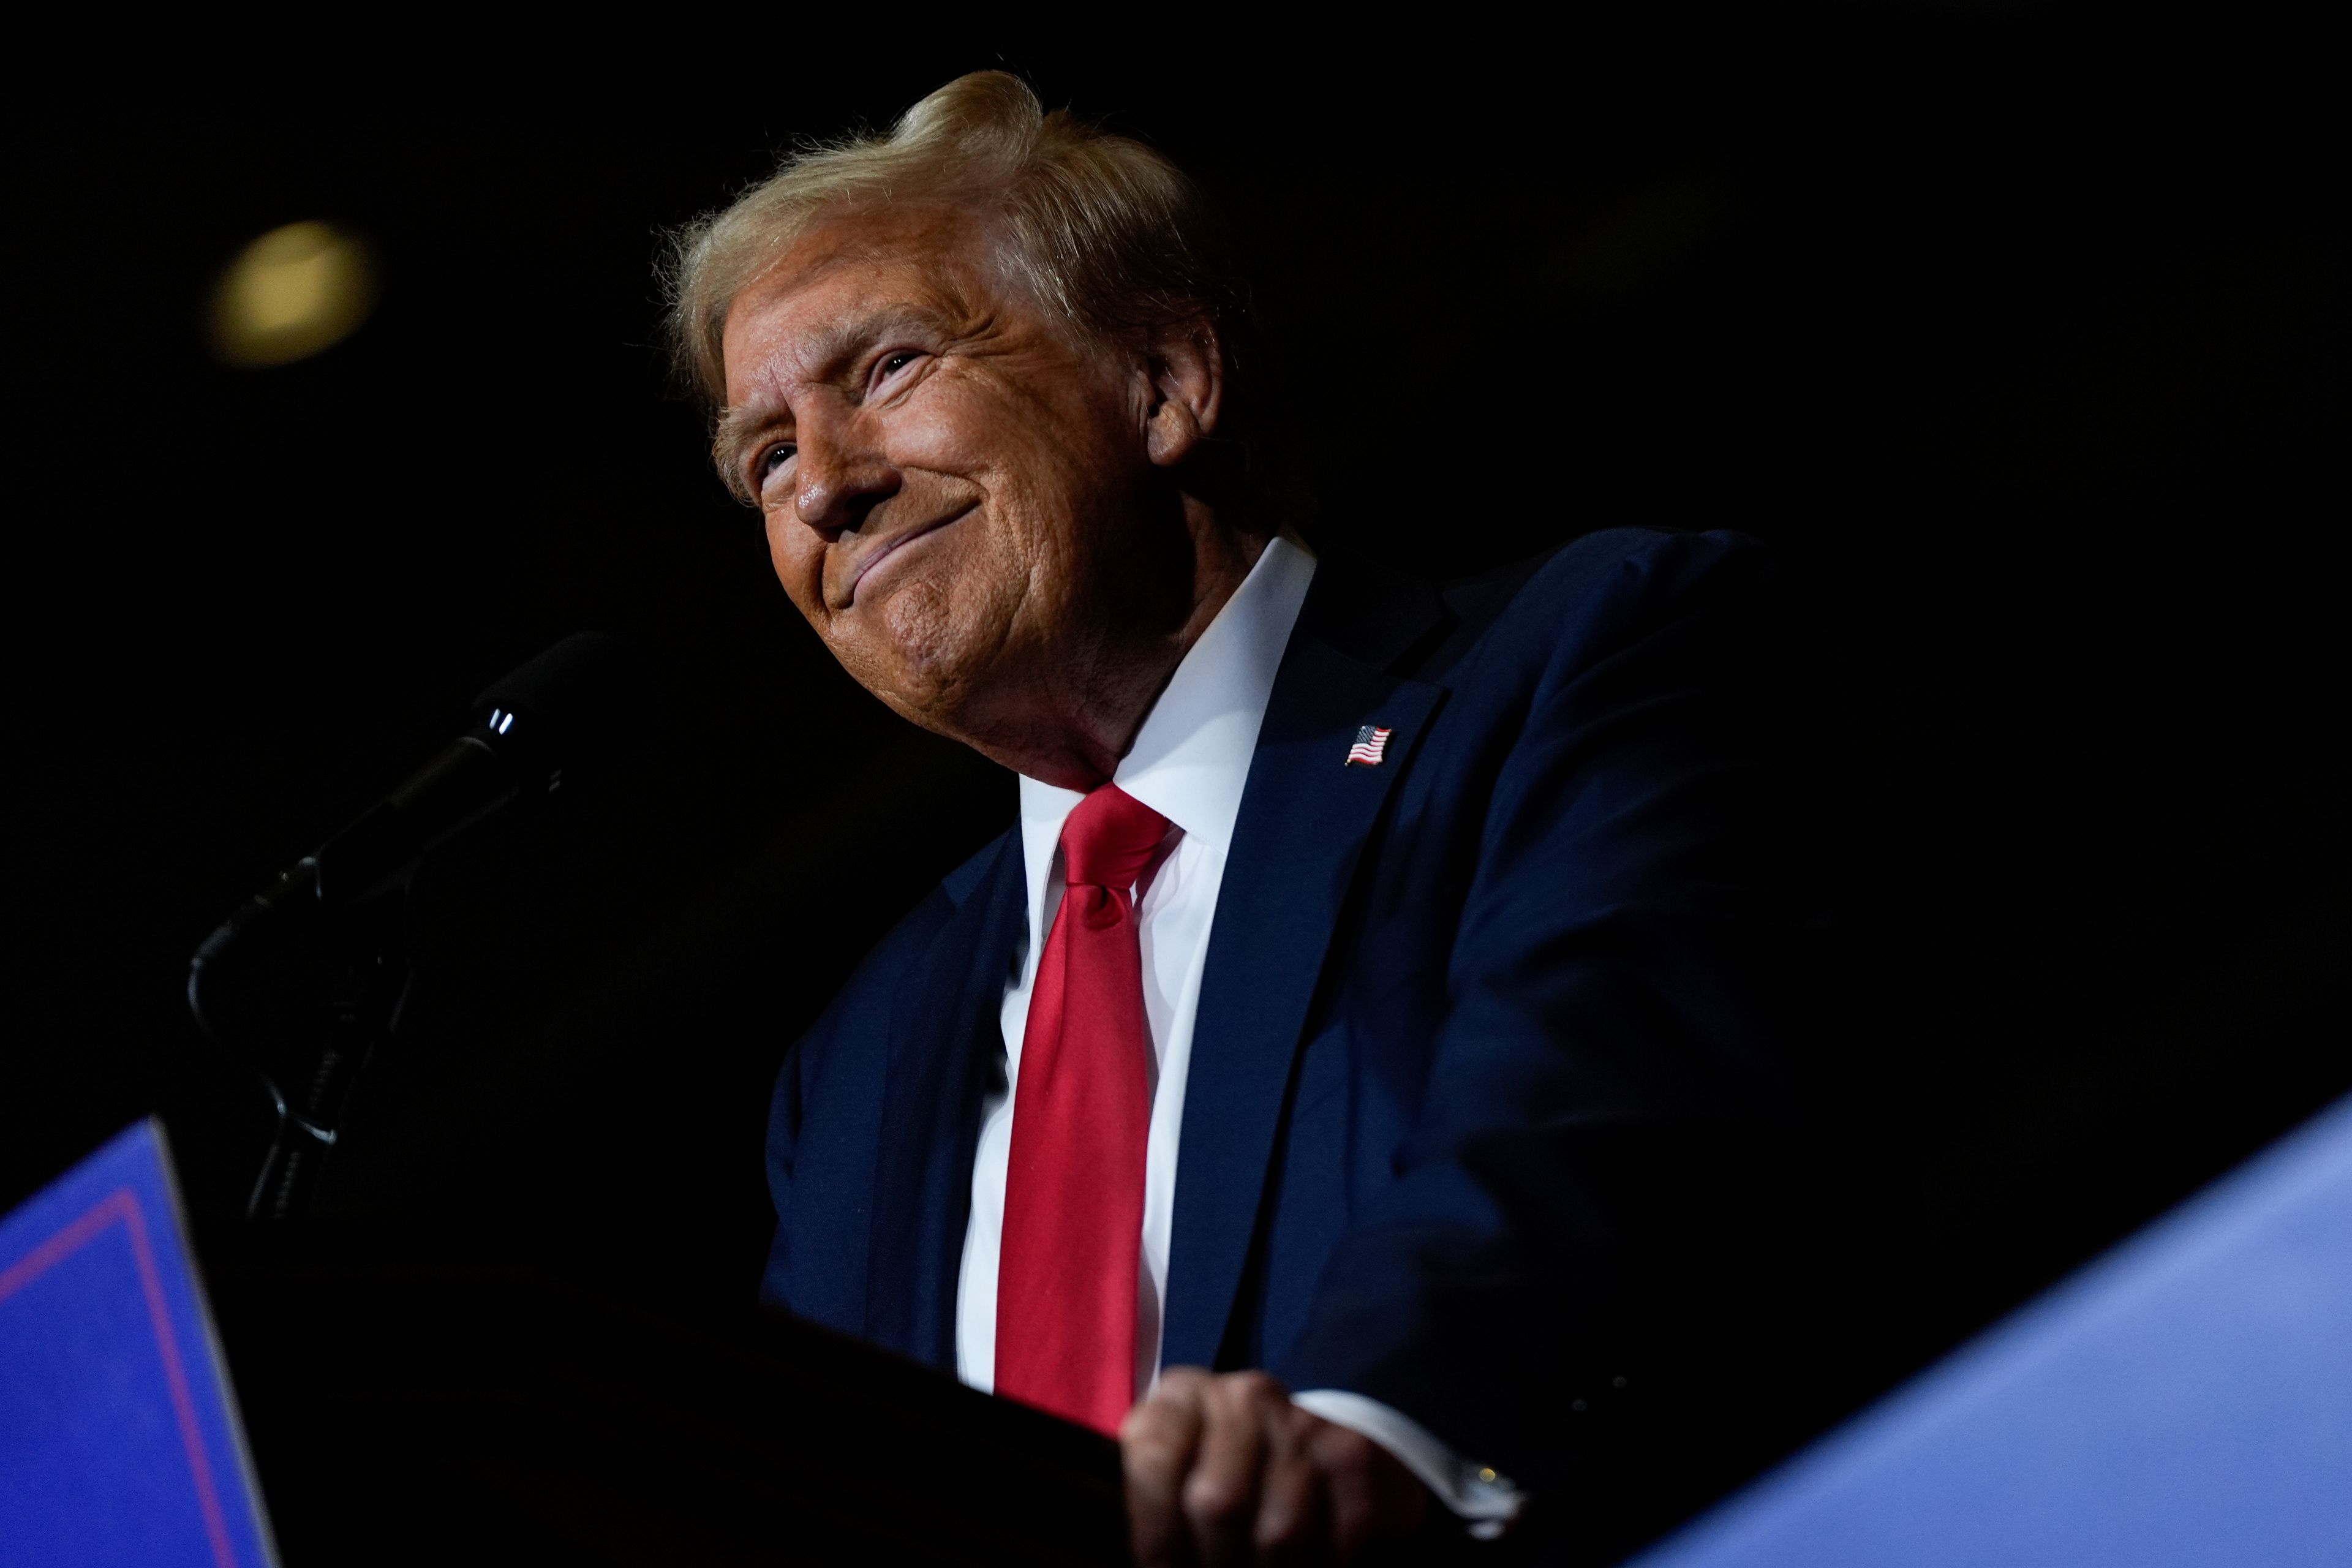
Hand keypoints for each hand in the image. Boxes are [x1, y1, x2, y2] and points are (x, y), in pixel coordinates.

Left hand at [1120, 1367, 1429, 1565]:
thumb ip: (1148, 1501)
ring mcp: (1299, 1420)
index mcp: (1179, 1400)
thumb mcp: (1173, 1478)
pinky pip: (1338, 1535)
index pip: (1152, 1462)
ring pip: (1277, 1533)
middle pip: (1218, 1504)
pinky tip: (1313, 1564)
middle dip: (1215, 1565)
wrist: (1313, 1456)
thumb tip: (1116, 1558)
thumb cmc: (1221, 1477)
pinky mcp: (1350, 1451)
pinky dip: (1326, 1567)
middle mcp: (1240, 1397)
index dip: (1154, 1538)